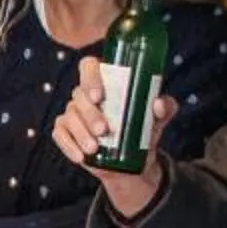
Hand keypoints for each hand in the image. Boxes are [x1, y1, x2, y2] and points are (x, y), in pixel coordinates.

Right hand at [53, 57, 173, 220]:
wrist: (134, 160)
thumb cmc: (144, 130)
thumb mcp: (159, 118)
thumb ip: (166, 107)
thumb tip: (158, 103)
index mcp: (106, 82)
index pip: (89, 66)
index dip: (90, 78)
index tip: (100, 96)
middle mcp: (86, 95)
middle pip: (78, 95)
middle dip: (90, 114)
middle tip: (104, 130)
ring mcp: (74, 113)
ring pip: (69, 117)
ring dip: (80, 132)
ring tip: (94, 148)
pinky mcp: (67, 131)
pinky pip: (60, 135)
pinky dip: (69, 145)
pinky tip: (81, 156)